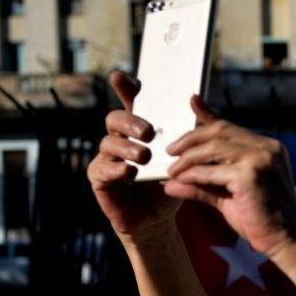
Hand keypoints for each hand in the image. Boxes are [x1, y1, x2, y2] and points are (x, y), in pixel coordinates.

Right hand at [87, 71, 182, 238]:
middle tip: (149, 132)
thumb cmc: (169, 184)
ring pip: (108, 143)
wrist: (158, 219)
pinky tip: (129, 173)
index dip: (123, 88)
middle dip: (131, 122)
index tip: (120, 76)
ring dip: (128, 148)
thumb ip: (188, 131)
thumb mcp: (184, 157)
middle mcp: (119, 139)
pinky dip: (117, 169)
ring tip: (145, 157)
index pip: (130, 103)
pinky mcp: (99, 178)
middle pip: (115, 119)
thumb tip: (196, 99)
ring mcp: (107, 158)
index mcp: (138, 129)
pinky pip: (102, 168)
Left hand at [164, 98, 295, 257]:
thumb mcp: (228, 195)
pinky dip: (193, 174)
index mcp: (268, 148)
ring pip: (214, 147)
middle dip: (191, 138)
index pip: (230, 127)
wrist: (286, 241)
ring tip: (172, 169)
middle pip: (220, 131)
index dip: (207, 116)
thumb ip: (202, 182)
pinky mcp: (251, 174)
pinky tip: (181, 180)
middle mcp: (267, 148)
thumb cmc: (260, 220)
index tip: (191, 103)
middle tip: (170, 150)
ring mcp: (261, 159)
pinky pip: (213, 170)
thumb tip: (169, 182)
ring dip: (188, 158)